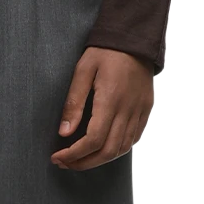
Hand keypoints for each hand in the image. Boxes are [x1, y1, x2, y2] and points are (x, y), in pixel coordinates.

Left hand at [51, 47, 153, 169]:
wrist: (135, 39)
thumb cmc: (105, 52)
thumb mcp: (83, 70)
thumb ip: (74, 102)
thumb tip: (64, 132)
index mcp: (110, 99)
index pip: (92, 140)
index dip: (74, 154)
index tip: (57, 157)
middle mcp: (128, 109)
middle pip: (108, 151)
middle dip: (84, 163)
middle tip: (65, 163)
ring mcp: (140, 111)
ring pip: (122, 149)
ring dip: (99, 160)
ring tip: (80, 159)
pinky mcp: (146, 110)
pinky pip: (133, 139)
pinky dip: (117, 150)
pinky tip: (102, 149)